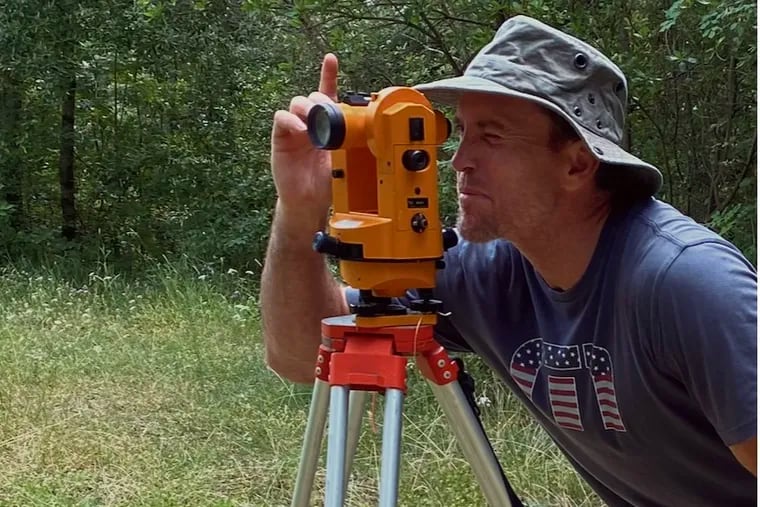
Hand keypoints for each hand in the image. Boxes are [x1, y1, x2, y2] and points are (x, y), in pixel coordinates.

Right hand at [270, 53, 338, 223]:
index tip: (331, 59)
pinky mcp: (281, 139)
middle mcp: (309, 124)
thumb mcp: (345, 158)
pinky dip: (291, 120)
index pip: (326, 94)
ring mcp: (294, 130)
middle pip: (311, 97)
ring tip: (314, 118)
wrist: (309, 202)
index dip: (328, 75)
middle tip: (327, 109)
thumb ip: (350, 141)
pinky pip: (282, 119)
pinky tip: (301, 129)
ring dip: (306, 107)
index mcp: (326, 126)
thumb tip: (364, 128)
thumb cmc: (327, 182)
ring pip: (296, 103)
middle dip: (320, 98)